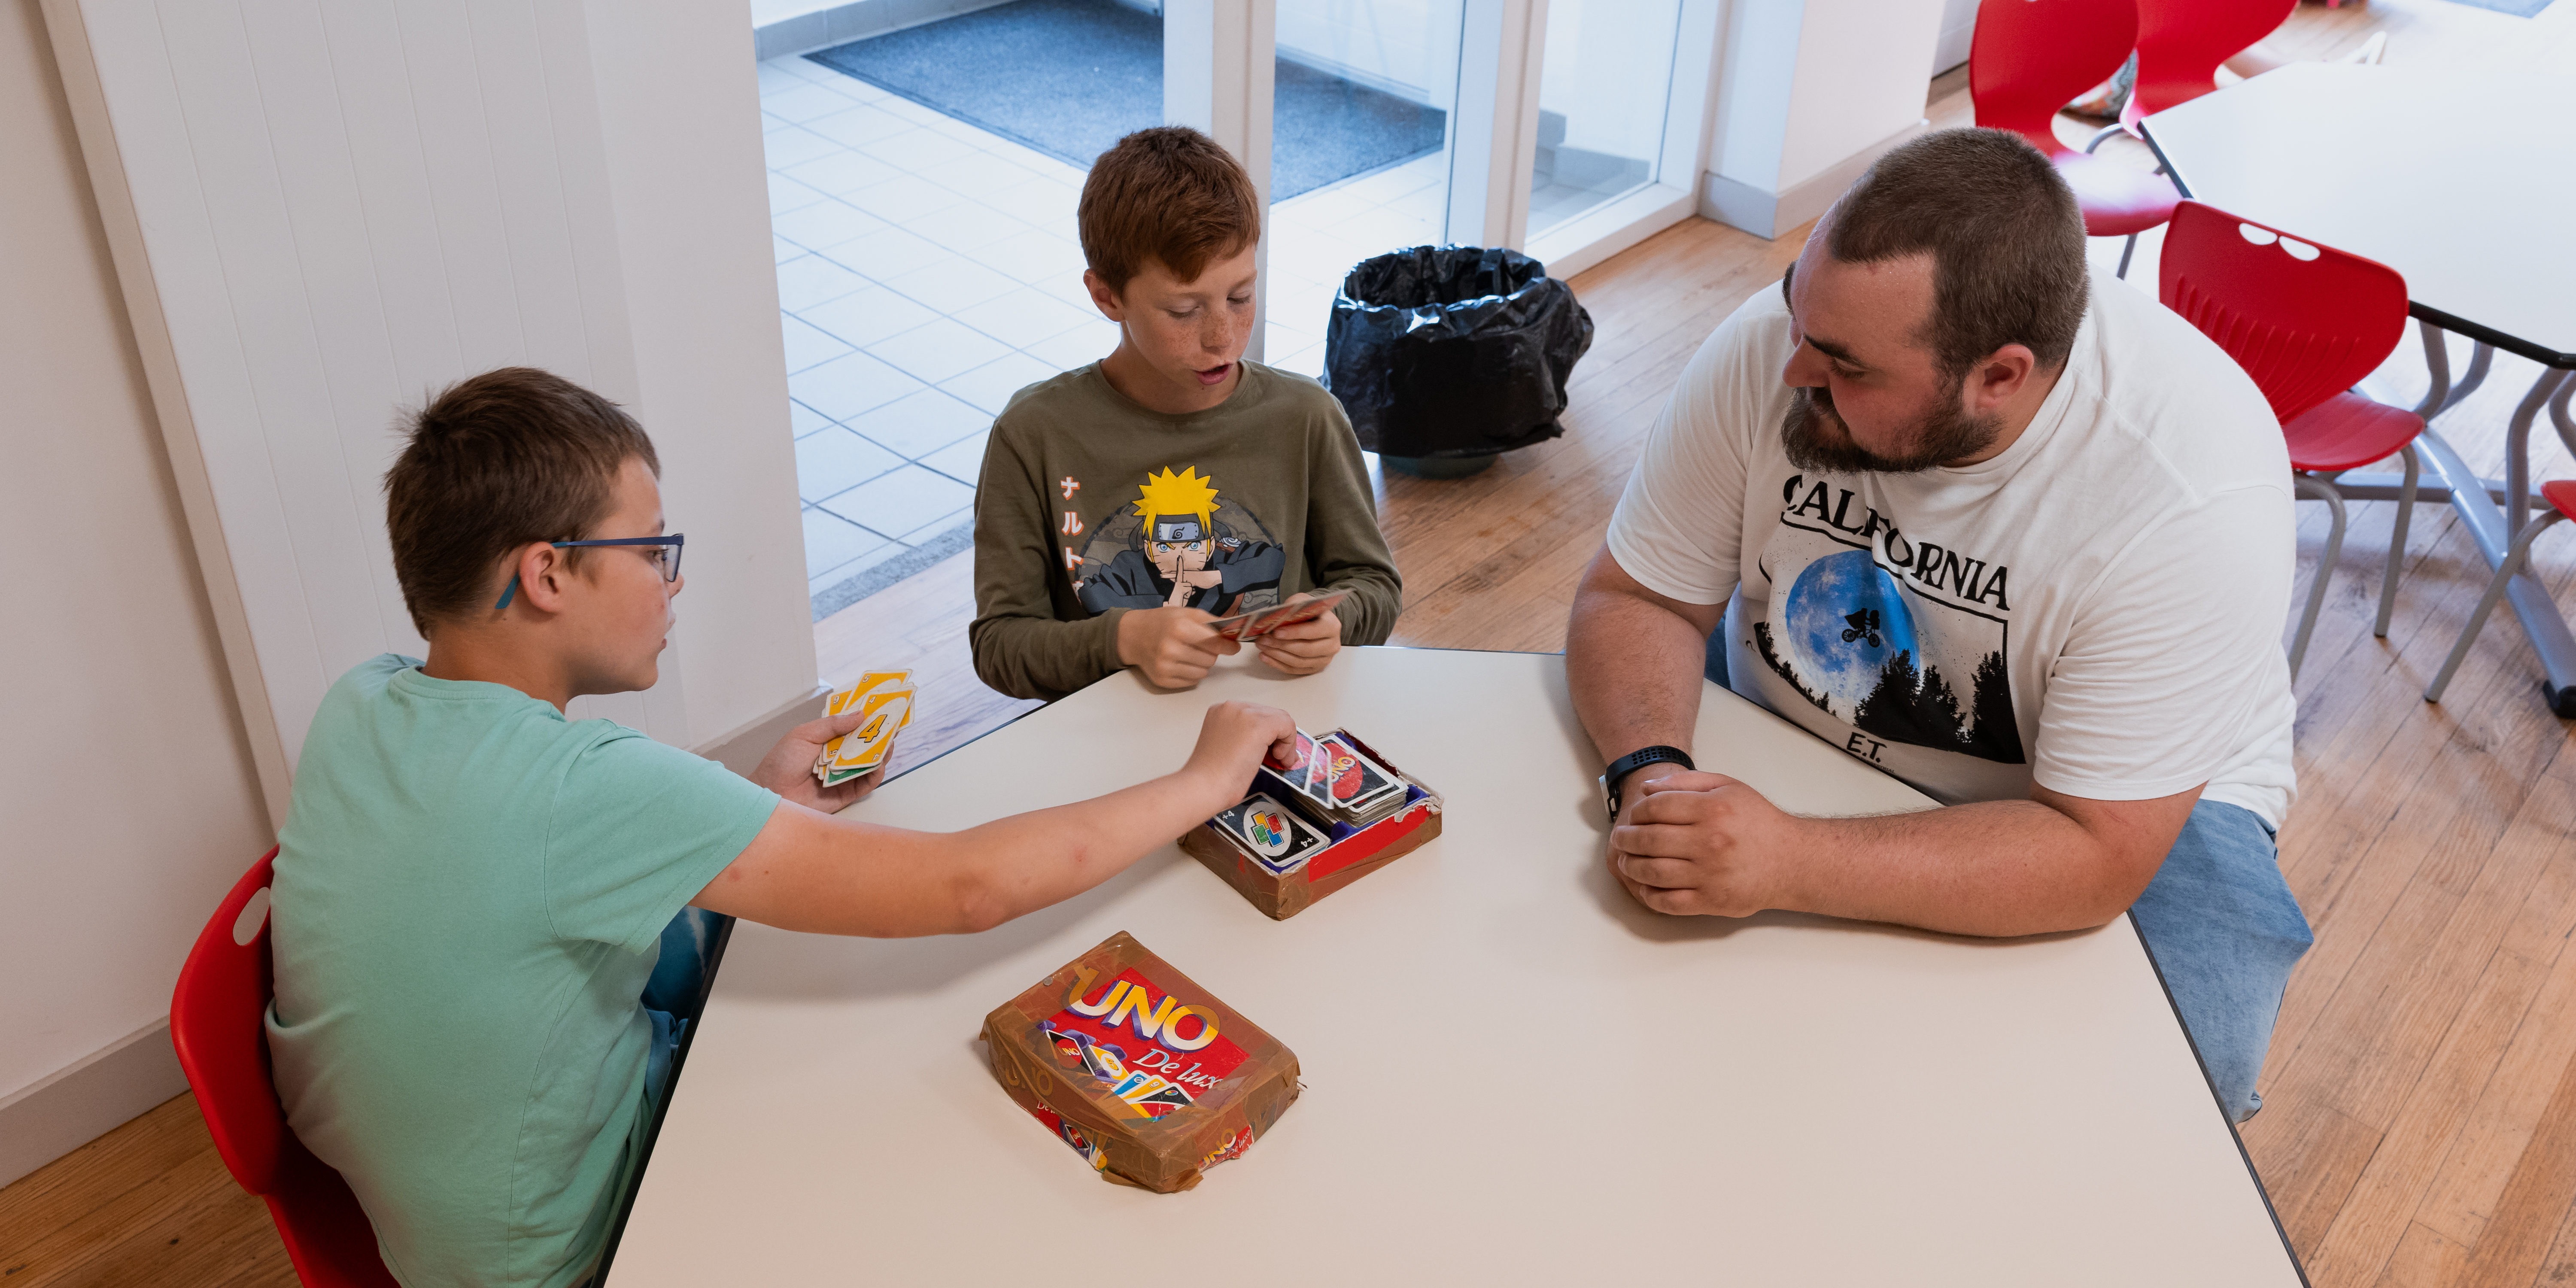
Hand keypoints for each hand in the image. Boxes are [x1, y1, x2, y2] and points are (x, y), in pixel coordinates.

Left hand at [752, 706, 887, 812]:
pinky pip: (867, 783)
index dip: (867, 717)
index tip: (883, 706)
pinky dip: (876, 773)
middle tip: (894, 722)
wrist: (772, 794)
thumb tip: (860, 714)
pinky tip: (879, 763)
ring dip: (882, 752)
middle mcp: (838, 756)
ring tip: (890, 741)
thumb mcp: (805, 734)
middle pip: (865, 743)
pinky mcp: (847, 793)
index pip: (852, 726)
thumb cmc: (782, 762)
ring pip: (870, 762)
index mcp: (827, 739)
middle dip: (880, 733)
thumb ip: (832, 725)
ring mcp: (844, 774)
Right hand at [1117, 606, 1239, 687]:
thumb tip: (1235, 631)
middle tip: (1200, 646)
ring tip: (1190, 654)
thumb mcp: (1187, 613)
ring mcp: (1165, 667)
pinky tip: (1181, 663)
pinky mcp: (1162, 680)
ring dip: (1202, 665)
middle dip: (1211, 653)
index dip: (1228, 646)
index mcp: (1179, 628)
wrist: (1134, 635)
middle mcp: (1171, 649)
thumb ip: (1212, 622)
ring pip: (1203, 673)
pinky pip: (1191, 682)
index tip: (1234, 646)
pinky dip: (1191, 674)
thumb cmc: (1163, 621)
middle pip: (1211, 660)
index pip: (1214, 643)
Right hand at [1179, 700, 1298, 802]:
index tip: (1268, 752)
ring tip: (1280, 761)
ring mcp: (1244, 713)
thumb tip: (1268, 742)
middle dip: (1278, 737)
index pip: (1257, 714)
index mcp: (1221, 711)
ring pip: (1281, 719)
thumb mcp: (1228, 746)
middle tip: (1278, 758)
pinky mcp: (1258, 725)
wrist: (1203, 786)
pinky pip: (1287, 725)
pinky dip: (1289, 744)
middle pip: (1270, 714)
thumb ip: (1244, 738)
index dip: (1268, 734)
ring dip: (1286, 741)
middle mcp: (1231, 707)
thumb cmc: (1211, 776)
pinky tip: (1280, 759)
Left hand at [1253, 595, 1342, 676]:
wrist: (1319, 622)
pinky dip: (1277, 664)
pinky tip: (1265, 656)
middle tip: (1263, 639)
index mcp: (1332, 626)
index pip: (1313, 631)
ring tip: (1261, 646)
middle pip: (1305, 649)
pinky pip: (1294, 670)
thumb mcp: (1303, 601)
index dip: (1294, 632)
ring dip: (1277, 655)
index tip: (1276, 632)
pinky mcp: (1314, 668)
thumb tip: (1276, 619)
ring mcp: (1324, 659)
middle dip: (1281, 645)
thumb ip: (1293, 608)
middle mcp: (1332, 645)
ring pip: (1298, 662)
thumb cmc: (1310, 612)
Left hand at [1606, 770, 1792, 916]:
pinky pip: (1669, 902)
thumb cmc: (1758, 822)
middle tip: (1620, 838)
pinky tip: (1644, 885)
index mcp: (1712, 810)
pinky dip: (1649, 894)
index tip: (1633, 816)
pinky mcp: (1711, 901)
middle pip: (1649, 839)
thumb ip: (1686, 782)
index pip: (1656, 808)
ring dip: (1631, 865)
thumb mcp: (1728, 787)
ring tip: (1626, 860)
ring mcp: (1709, 874)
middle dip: (1626, 838)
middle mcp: (1709, 842)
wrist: (1792, 861)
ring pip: (1653, 871)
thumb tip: (1647, 789)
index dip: (1637, 812)